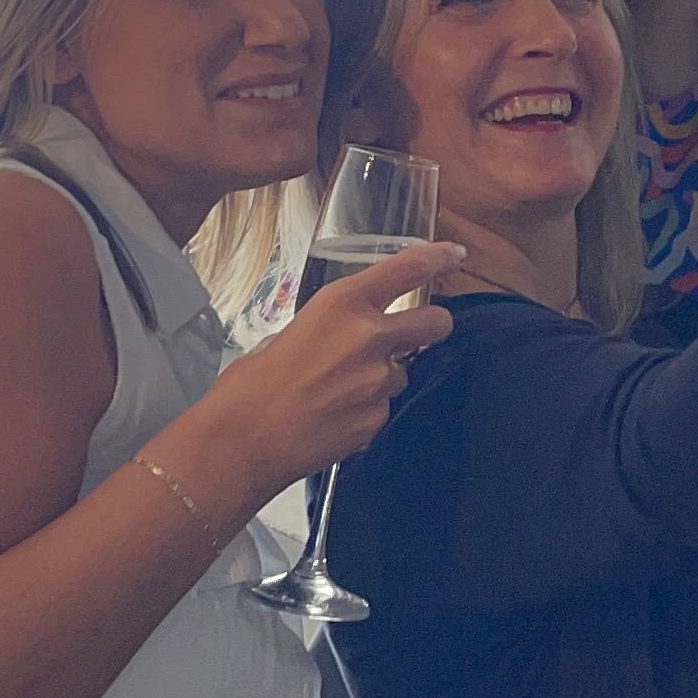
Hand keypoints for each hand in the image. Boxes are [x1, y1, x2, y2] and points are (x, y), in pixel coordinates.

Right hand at [212, 240, 463, 493]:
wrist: (242, 441)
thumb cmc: (251, 385)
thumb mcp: (288, 333)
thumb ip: (329, 328)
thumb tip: (343, 337)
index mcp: (343, 304)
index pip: (408, 268)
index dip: (438, 258)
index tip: (454, 255)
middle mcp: (370, 337)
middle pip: (435, 323)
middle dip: (432, 326)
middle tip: (418, 332)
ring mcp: (378, 381)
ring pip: (402, 372)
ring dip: (382, 378)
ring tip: (337, 391)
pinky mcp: (378, 418)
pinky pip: (383, 408)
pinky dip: (365, 410)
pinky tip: (332, 416)